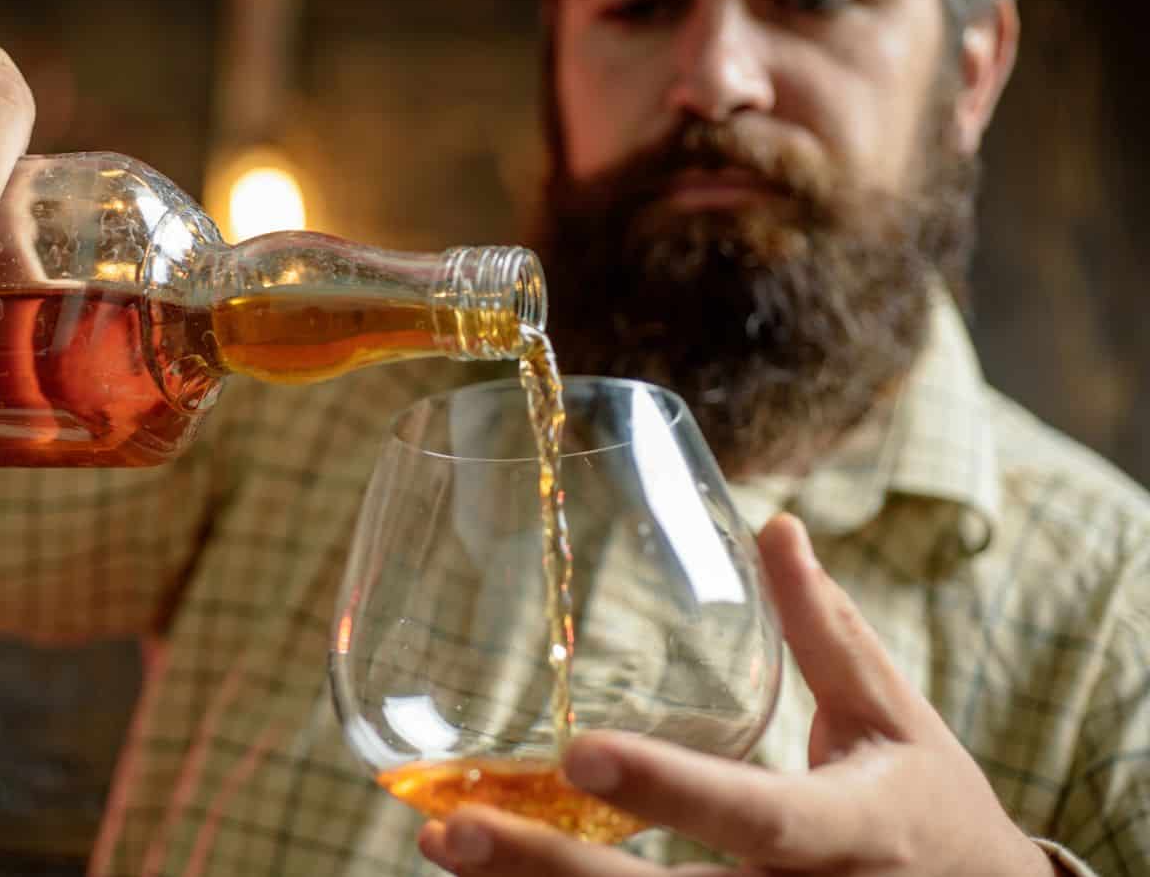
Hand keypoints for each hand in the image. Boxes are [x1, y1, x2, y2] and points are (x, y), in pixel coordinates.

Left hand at [417, 514, 1056, 876]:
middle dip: (552, 872)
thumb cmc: (928, 808)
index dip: (671, 790)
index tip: (580, 754)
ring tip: (443, 842)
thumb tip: (776, 528)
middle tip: (453, 829)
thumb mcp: (895, 719)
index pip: (757, 816)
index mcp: (851, 832)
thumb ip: (827, 632)